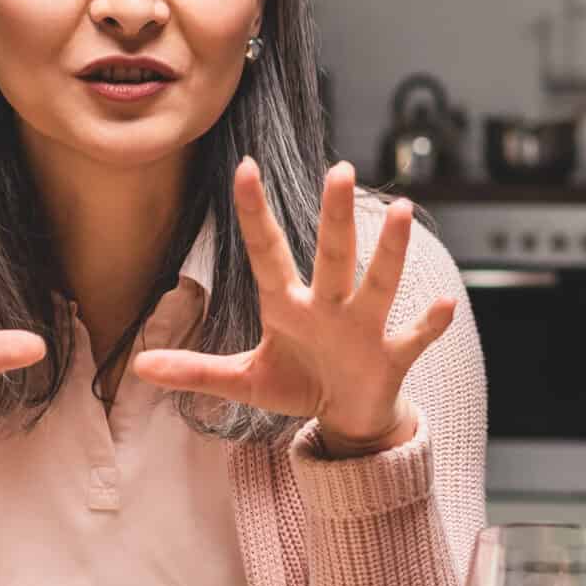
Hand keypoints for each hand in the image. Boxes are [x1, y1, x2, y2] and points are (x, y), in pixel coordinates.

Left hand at [133, 159, 456, 453]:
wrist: (347, 417)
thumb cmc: (298, 385)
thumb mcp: (243, 380)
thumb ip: (196, 370)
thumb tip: (139, 367)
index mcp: (288, 305)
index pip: (268, 252)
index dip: (256, 214)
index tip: (244, 168)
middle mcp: (328, 306)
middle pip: (332, 256)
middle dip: (335, 217)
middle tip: (339, 170)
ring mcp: (362, 329)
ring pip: (377, 285)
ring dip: (390, 253)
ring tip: (402, 213)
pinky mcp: (389, 358)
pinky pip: (413, 338)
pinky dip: (429, 324)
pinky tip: (446, 304)